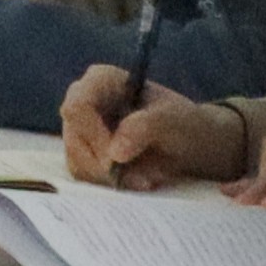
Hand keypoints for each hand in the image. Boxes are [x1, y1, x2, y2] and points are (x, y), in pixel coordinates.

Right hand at [62, 68, 252, 184]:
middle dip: (106, 165)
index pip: (77, 106)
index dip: (93, 135)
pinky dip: (112, 185)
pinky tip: (139, 180)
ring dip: (113, 178)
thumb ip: (145, 127)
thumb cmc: (183, 123)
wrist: (191, 145)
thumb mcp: (173, 120)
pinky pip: (85, 176)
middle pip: (74, 139)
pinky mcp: (84, 155)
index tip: (118, 159)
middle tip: (142, 177)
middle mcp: (83, 102)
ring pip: (77, 162)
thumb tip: (115, 152)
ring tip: (148, 177)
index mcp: (101, 81)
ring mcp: (80, 130)